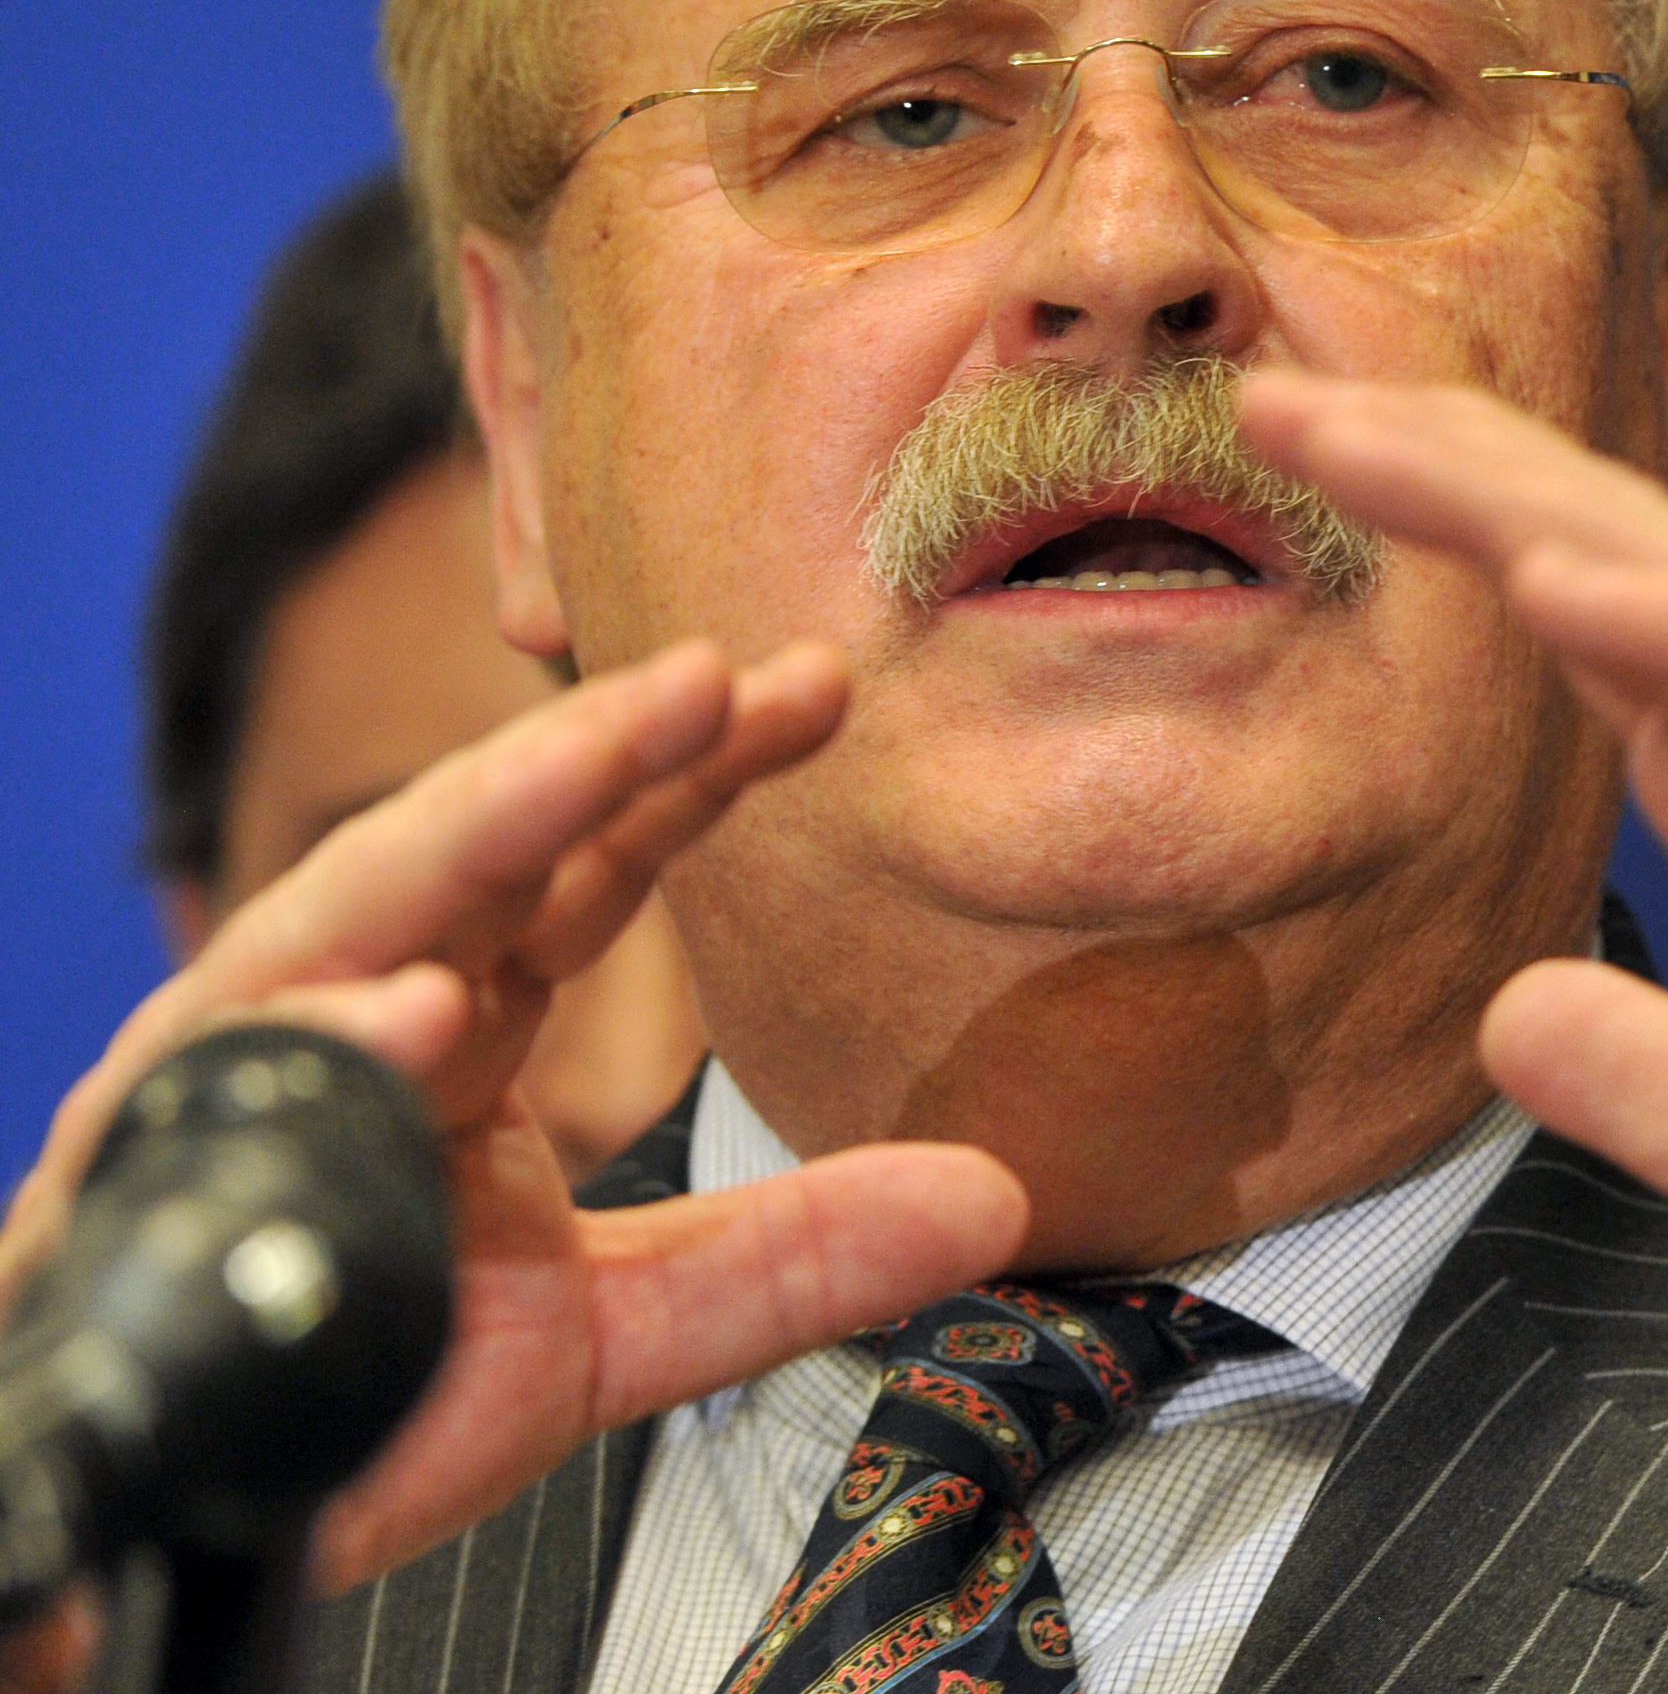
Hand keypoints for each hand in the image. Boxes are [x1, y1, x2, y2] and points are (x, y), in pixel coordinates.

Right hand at [0, 644, 1025, 1592]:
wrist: (212, 1514)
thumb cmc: (377, 1390)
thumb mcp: (616, 1329)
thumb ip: (791, 1259)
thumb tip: (998, 1199)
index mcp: (462, 1018)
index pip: (589, 862)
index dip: (694, 775)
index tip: (816, 694)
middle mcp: (357, 1008)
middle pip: (485, 845)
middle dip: (599, 750)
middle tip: (722, 673)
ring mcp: (247, 1066)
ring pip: (359, 908)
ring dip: (481, 823)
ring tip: (601, 752)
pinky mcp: (149, 1158)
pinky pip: (234, 1074)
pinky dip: (329, 1034)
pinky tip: (416, 1013)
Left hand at [1235, 375, 1667, 1529]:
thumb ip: (1630, 1063)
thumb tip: (1517, 1014)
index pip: (1599, 628)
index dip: (1457, 533)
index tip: (1303, 462)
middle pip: (1632, 573)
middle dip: (1464, 477)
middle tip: (1292, 401)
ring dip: (1553, 521)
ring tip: (1402, 454)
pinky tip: (1578, 590)